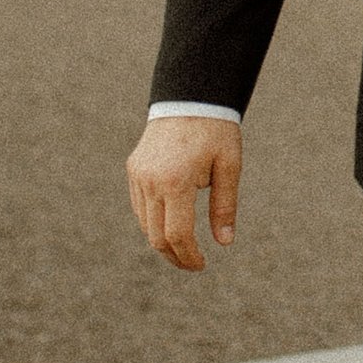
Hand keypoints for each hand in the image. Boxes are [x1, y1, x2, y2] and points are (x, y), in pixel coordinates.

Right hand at [127, 114, 240, 268]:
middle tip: (193, 264)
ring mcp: (138, 175)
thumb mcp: (229, 167)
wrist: (190, 97)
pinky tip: (170, 225)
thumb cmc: (216, 131)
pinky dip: (152, 222)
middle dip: (174, 256)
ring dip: (162, 241)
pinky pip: (139, 206)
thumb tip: (224, 242)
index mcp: (176, 181)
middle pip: (156, 236)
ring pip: (144, 224)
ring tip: (184, 247)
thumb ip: (225, 206)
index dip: (189, 256)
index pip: (177, 234)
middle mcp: (151, 181)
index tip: (201, 265)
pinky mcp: (133, 169)